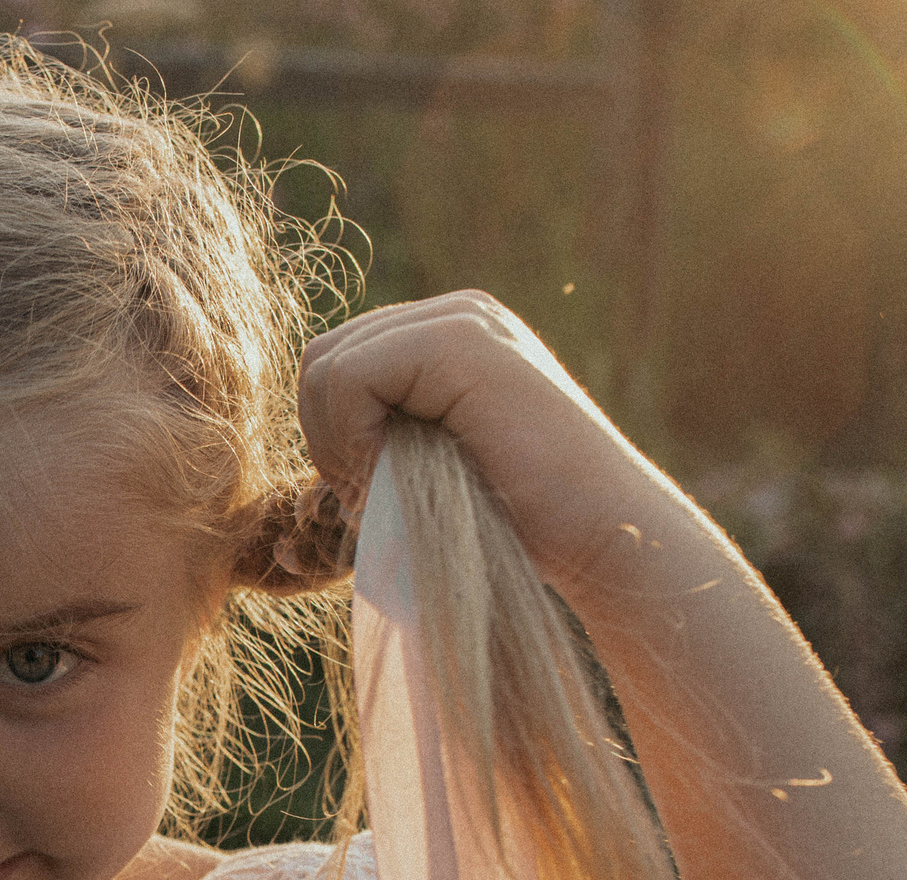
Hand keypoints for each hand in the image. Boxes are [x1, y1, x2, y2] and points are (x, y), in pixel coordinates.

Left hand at [295, 291, 684, 601]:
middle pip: (323, 357)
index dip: (328, 433)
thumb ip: (378, 433)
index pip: (334, 362)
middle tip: (366, 495)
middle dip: (325, 435)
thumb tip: (308, 433)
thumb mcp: (424, 468)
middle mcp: (456, 313)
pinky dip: (351, 437)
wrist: (599, 538)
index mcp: (446, 336)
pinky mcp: (463, 343)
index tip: (364, 491)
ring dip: (337, 442)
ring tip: (383, 489)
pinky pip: (350, 377)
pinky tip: (390, 475)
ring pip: (328, 366)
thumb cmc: (511, 525)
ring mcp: (463, 320)